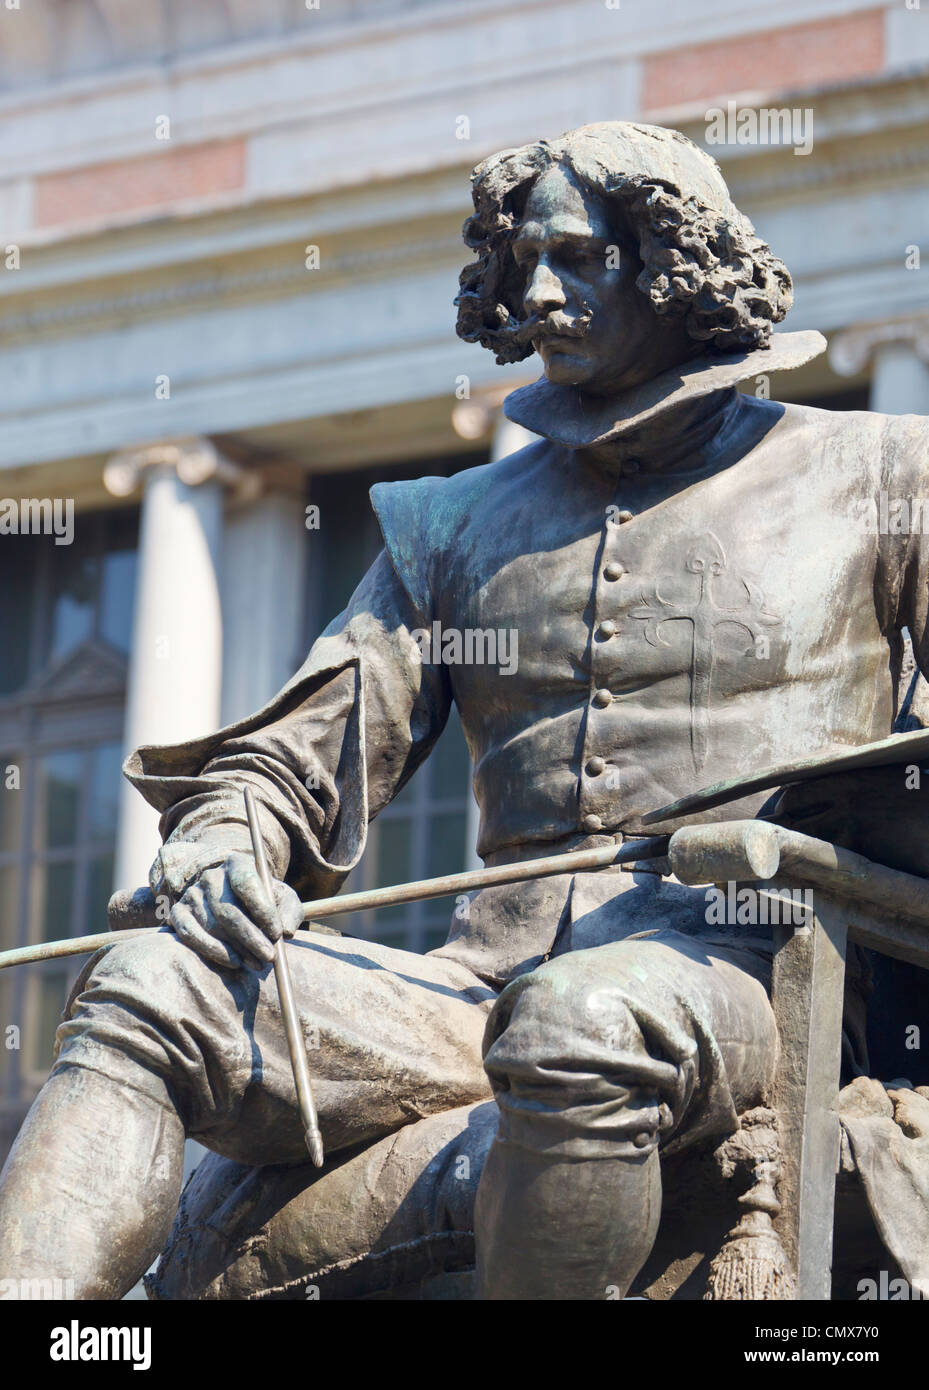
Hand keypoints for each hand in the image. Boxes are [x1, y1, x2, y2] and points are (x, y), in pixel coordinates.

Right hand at [168, 851, 302, 970]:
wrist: (236, 907)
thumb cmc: (263, 903)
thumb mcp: (283, 901)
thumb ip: (290, 912)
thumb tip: (287, 931)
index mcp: (237, 863)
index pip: (246, 882)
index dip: (262, 909)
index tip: (277, 933)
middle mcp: (210, 876)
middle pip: (227, 909)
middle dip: (251, 937)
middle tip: (269, 957)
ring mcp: (191, 894)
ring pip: (213, 926)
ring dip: (238, 949)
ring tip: (258, 963)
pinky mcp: (178, 914)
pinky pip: (190, 935)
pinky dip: (213, 951)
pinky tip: (234, 962)